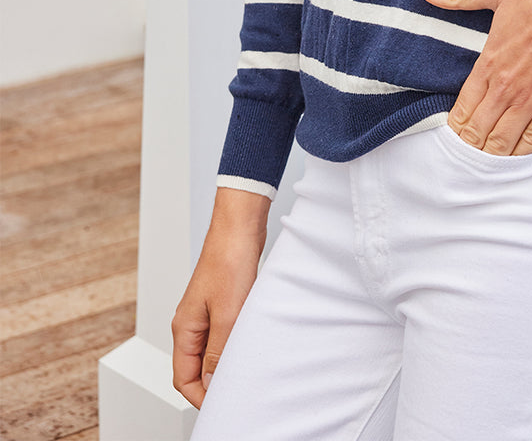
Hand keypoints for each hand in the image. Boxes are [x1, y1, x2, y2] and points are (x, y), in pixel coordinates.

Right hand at [171, 188, 269, 408]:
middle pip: (195, 368)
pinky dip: (233, 345)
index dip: (200, 396)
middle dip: (212, 384)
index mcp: (185, 327)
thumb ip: (218, 350)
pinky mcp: (222, 302)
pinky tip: (249, 346)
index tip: (222, 405)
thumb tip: (210, 383)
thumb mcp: (227, 312)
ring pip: (210, 351)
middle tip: (237, 392)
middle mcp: (191, 322)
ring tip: (246, 371)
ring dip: (224, 363)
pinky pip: (223, 335)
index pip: (183, 378)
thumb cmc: (229, 259)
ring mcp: (206, 312)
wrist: (240, 224)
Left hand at [418, 0, 531, 154]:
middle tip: (466, 154)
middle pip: (479, 130)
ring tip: (486, 161)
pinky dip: (522, 152)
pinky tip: (516, 155)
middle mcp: (506, 87)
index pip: (463, 107)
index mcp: (489, 63)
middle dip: (470, 144)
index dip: (456, 126)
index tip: (454, 135)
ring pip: (503, 142)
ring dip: (492, 153)